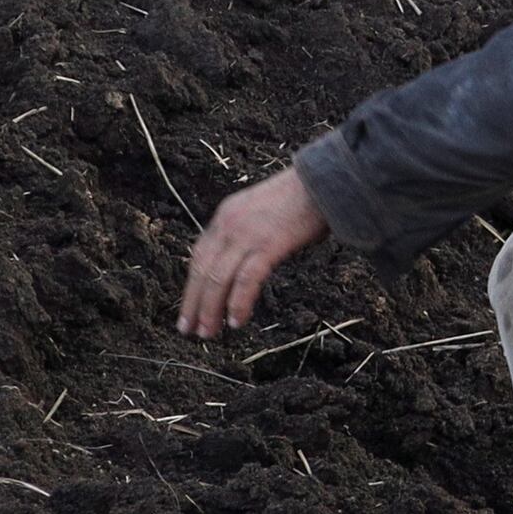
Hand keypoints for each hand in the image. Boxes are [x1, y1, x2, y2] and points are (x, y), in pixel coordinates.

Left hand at [179, 168, 326, 337]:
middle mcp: (229, 224)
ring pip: (218, 278)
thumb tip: (242, 263)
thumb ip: (246, 234)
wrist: (324, 180)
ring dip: (210, 309)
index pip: (198, 258)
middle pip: (202, 271)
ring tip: (209, 333)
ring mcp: (247, 234)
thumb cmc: (300, 197)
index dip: (191, 287)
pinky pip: (246, 279)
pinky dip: (238, 302)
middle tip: (189, 330)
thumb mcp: (260, 212)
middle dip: (193, 304)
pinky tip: (236, 320)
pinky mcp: (268, 244)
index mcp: (225, 216)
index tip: (188, 310)